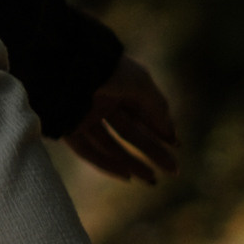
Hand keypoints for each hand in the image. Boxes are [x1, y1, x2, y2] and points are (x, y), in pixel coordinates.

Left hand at [65, 52, 178, 185]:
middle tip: (174, 170)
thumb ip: (158, 109)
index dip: (160, 130)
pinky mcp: (67, 127)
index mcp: (120, 85)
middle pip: (130, 132)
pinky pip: (87, 151)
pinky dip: (106, 164)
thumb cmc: (108, 69)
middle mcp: (102, 101)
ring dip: (132, 163)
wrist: (68, 63)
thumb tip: (172, 135)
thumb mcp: (141, 85)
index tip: (176, 145)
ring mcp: (84, 115)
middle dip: (153, 151)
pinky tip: (127, 176)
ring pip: (111, 145)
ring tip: (152, 179)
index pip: (143, 113)